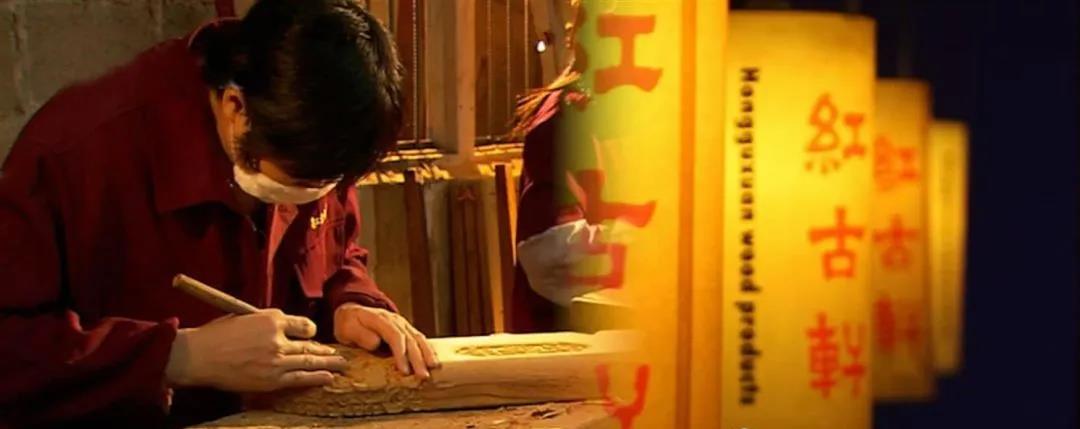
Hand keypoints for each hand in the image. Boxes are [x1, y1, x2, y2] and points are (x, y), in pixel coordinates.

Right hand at [165, 309, 346, 391]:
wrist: (199, 356)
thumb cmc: (217, 335)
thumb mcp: (245, 317)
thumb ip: (267, 323)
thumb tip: (284, 331)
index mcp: (272, 318)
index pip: (302, 325)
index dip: (308, 331)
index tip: (311, 336)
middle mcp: (278, 338)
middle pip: (309, 344)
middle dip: (326, 350)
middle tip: (339, 353)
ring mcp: (276, 360)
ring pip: (309, 360)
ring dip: (328, 363)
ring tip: (342, 364)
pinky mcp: (271, 378)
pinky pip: (300, 378)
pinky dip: (316, 377)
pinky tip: (328, 377)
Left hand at [333, 303, 439, 378]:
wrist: (353, 311)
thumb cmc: (348, 323)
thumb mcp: (346, 328)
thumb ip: (360, 335)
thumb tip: (376, 343)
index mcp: (380, 319)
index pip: (395, 336)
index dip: (401, 354)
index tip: (404, 370)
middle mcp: (395, 320)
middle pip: (410, 338)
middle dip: (418, 358)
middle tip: (423, 375)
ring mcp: (403, 323)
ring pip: (418, 338)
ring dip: (426, 353)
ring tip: (433, 367)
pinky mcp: (407, 329)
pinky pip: (420, 338)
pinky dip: (427, 349)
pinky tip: (433, 359)